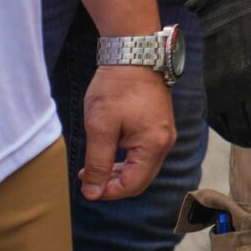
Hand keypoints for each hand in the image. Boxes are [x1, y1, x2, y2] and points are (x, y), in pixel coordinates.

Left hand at [79, 65, 175, 199]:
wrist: (133, 57)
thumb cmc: (116, 90)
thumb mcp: (100, 128)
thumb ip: (98, 163)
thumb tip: (93, 193)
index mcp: (153, 145)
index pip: (133, 185)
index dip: (107, 192)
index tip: (85, 185)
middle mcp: (166, 142)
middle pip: (140, 179)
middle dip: (113, 184)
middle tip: (87, 177)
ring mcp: (165, 134)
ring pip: (143, 168)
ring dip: (118, 172)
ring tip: (93, 166)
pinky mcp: (160, 126)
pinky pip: (145, 154)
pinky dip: (126, 159)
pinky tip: (108, 152)